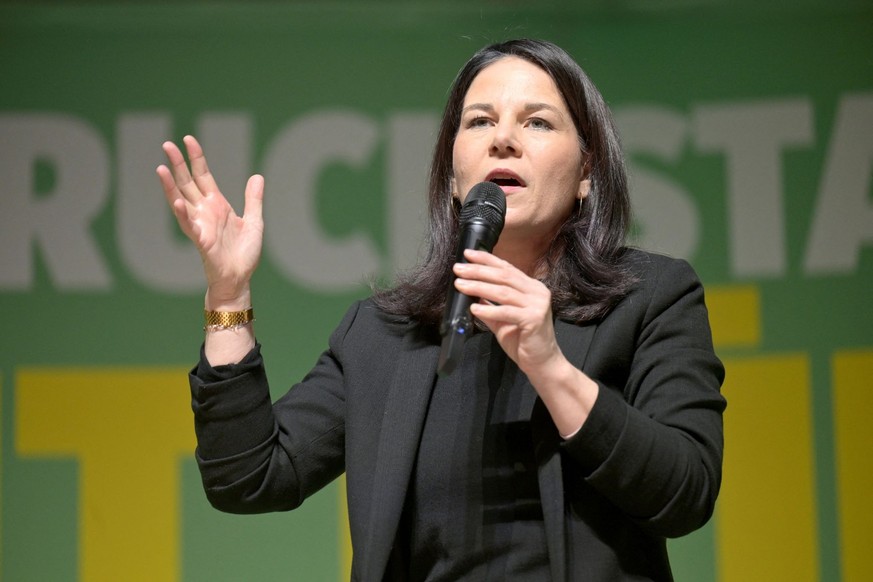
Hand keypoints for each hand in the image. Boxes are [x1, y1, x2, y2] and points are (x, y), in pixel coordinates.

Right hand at [156, 136, 263, 308]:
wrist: (240, 278)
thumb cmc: (244, 254)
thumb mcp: (255, 222)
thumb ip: (253, 200)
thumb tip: (257, 177)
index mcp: (217, 205)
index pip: (203, 175)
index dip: (196, 157)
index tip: (188, 139)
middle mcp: (205, 211)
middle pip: (187, 182)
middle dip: (177, 164)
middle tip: (167, 144)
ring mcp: (200, 224)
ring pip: (181, 200)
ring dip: (170, 185)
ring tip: (161, 168)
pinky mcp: (201, 240)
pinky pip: (189, 225)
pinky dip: (182, 213)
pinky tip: (177, 201)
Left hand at [452, 249, 561, 375]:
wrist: (542, 363)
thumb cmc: (523, 341)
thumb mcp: (502, 320)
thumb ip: (490, 306)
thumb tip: (471, 294)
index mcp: (531, 287)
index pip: (506, 268)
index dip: (486, 259)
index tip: (467, 254)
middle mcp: (537, 292)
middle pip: (503, 276)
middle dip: (478, 271)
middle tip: (458, 269)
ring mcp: (537, 304)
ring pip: (503, 291)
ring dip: (479, 287)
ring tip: (460, 285)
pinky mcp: (534, 319)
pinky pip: (507, 312)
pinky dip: (489, 310)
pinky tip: (473, 309)